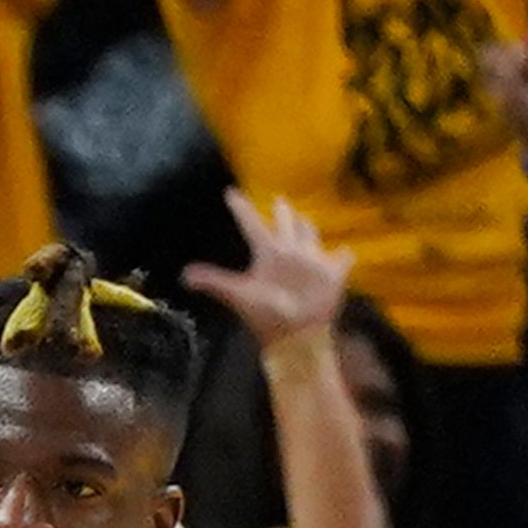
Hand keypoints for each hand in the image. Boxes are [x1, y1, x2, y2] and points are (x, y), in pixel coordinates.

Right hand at [182, 189, 350, 353]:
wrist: (300, 335)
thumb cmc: (266, 315)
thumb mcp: (237, 297)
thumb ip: (213, 282)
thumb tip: (185, 274)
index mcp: (271, 251)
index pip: (251, 223)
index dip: (240, 207)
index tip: (231, 193)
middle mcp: (296, 249)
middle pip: (288, 222)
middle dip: (282, 210)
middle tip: (279, 200)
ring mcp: (318, 259)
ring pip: (312, 234)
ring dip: (306, 225)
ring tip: (303, 220)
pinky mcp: (336, 273)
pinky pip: (343, 258)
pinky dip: (341, 256)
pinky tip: (343, 254)